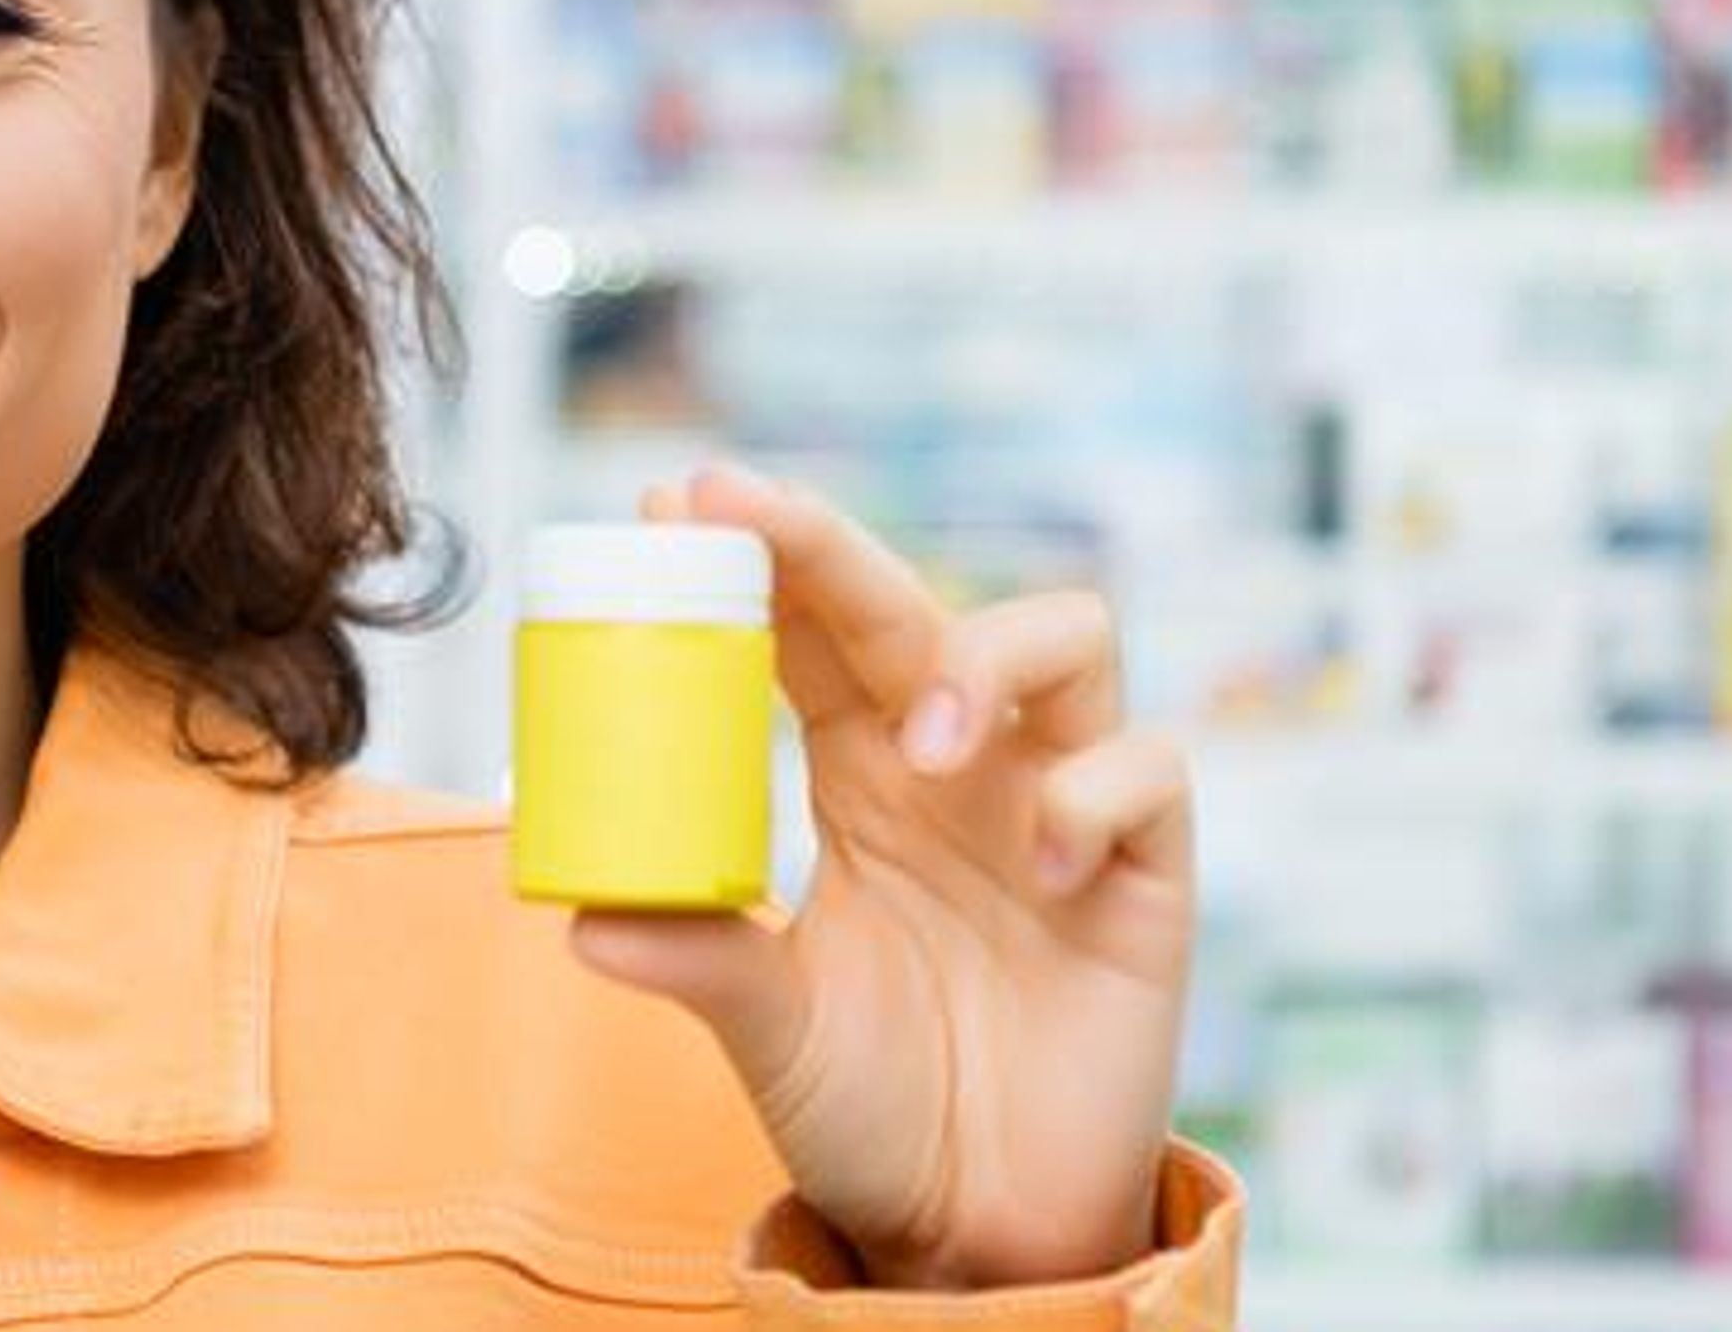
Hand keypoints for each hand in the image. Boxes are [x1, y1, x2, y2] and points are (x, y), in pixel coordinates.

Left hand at [566, 464, 1193, 1291]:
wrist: (985, 1233)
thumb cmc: (875, 1111)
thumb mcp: (770, 1032)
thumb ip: (701, 963)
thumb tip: (582, 919)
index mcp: (858, 775)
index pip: (807, 629)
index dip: (754, 556)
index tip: (667, 497)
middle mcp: (960, 764)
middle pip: (912, 602)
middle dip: (831, 546)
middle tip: (742, 510)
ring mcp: (1057, 802)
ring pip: (1069, 636)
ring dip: (991, 655)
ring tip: (927, 738)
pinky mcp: (1148, 871)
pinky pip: (1150, 769)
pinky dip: (1093, 795)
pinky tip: (1040, 865)